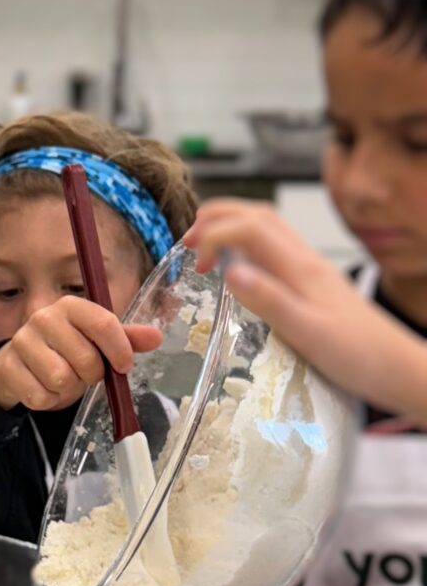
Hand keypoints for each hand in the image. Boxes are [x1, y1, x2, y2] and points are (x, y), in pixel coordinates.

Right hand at [0, 295, 161, 410]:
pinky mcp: (9, 368)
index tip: (124, 366)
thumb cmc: (64, 350)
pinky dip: (48, 400)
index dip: (119, 349)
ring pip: (61, 379)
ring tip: (63, 379)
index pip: (103, 323)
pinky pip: (40, 396)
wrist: (18, 363)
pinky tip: (44, 388)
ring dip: (68, 388)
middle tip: (85, 373)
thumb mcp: (95, 341)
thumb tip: (156, 337)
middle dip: (91, 374)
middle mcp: (44, 318)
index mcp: (70, 306)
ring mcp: (22, 342)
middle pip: (85, 358)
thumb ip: (125, 338)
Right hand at [183, 199, 426, 421]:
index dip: (215, 234)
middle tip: (188, 238)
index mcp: (300, 269)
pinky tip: (239, 267)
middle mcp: (305, 261)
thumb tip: (230, 272)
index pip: (249, 229)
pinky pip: (275, 248)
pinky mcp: (313, 283)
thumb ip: (269, 301)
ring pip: (268, 228)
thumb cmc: (356, 356)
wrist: (398, 369)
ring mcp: (311, 270)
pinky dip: (247, 245)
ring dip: (232, 226)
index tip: (194, 259)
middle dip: (218, 217)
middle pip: (259, 216)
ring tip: (205, 245)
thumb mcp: (307, 333)